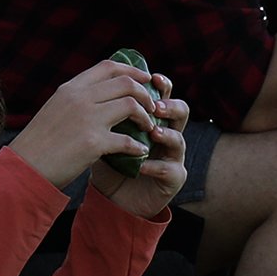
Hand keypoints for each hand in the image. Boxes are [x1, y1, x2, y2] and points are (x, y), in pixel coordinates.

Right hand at [10, 58, 155, 187]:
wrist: (24, 168)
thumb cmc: (40, 143)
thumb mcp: (55, 109)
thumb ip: (77, 99)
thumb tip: (101, 94)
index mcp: (71, 88)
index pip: (108, 67)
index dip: (133, 70)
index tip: (146, 79)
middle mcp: (79, 98)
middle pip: (126, 83)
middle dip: (145, 94)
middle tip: (152, 107)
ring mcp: (87, 119)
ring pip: (131, 105)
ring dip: (146, 117)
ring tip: (149, 128)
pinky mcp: (93, 142)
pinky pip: (128, 140)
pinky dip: (138, 146)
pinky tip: (140, 151)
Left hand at [92, 78, 189, 217]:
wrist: (110, 198)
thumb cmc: (108, 163)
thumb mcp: (103, 134)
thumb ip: (106, 113)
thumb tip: (95, 85)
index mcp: (153, 119)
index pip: (162, 96)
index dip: (162, 85)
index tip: (152, 77)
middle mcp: (167, 134)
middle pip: (181, 112)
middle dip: (171, 106)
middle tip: (156, 106)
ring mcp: (173, 157)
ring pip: (180, 140)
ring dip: (167, 134)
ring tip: (153, 133)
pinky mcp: (173, 179)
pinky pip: (170, 169)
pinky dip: (155, 166)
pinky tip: (141, 166)